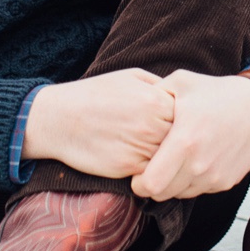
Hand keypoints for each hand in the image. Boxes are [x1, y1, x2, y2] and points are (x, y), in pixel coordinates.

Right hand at [22, 69, 175, 178]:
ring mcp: (141, 148)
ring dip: (169, 159)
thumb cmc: (95, 94)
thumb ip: (160, 86)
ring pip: (171, 160)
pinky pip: (153, 173)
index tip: (180, 123)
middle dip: (181, 142)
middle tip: (177, 143)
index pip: (189, 117)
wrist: (60, 118)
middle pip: (183, 140)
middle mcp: (152, 126)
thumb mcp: (130, 77)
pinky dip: (154, 170)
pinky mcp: (128, 168)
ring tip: (164, 153)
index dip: (186, 121)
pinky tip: (146, 162)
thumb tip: (182, 97)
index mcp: (157, 101)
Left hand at [131, 71, 249, 201]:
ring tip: (174, 162)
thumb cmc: (217, 92)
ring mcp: (215, 176)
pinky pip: (199, 191)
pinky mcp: (226, 182)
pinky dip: (191, 181)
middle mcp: (200, 164)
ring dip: (172, 184)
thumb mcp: (181, 82)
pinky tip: (193, 162)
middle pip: (162, 194)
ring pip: (180, 195)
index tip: (137, 172)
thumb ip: (153, 94)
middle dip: (152, 184)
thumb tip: (131, 104)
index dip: (138, 182)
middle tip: (153, 168)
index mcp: (185, 141)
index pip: (150, 184)